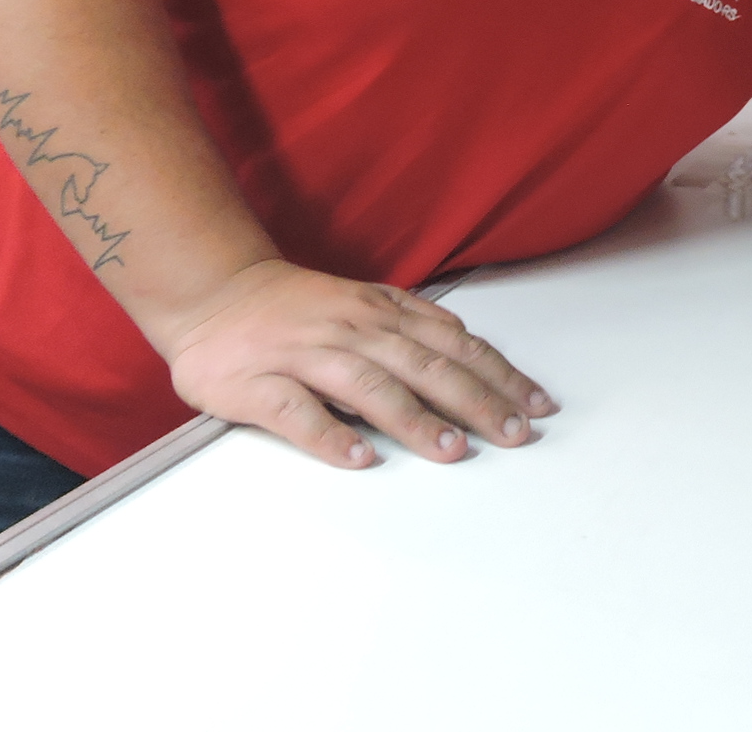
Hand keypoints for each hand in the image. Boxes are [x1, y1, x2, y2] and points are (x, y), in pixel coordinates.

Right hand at [160, 258, 558, 468]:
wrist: (215, 294)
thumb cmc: (298, 307)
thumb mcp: (367, 301)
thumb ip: (416, 323)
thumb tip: (470, 348)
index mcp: (382, 313)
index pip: (455, 345)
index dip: (499, 375)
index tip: (536, 406)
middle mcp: (353, 330)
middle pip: (425, 366)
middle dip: (475, 401)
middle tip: (513, 434)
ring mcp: (306, 355)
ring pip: (370, 386)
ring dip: (415, 418)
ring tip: (452, 449)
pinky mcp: (258, 383)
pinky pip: (298, 411)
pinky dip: (330, 435)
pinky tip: (359, 458)